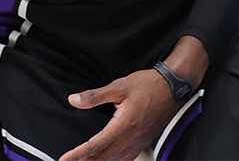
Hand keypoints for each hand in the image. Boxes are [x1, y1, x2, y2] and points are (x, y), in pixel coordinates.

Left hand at [60, 69, 180, 160]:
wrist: (173, 88)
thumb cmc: (148, 85)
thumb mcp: (118, 86)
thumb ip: (94, 96)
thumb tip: (74, 100)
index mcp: (123, 125)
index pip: (95, 145)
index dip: (78, 154)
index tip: (65, 159)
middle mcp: (132, 138)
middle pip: (104, 157)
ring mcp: (139, 142)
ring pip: (116, 160)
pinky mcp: (144, 142)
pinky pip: (128, 158)